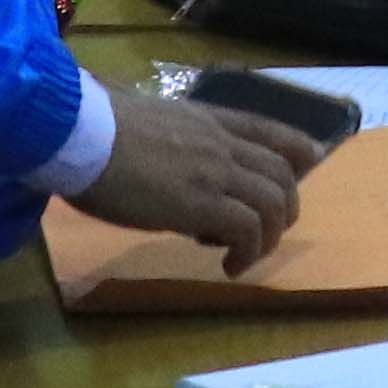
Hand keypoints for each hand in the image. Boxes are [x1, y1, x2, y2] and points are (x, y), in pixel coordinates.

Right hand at [73, 85, 322, 262]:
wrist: (77, 133)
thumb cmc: (91, 127)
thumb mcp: (141, 121)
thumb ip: (166, 138)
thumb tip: (161, 160)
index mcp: (205, 119)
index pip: (266, 128)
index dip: (296, 145)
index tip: (311, 159)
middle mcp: (219, 143)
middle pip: (281, 172)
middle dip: (285, 206)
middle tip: (265, 233)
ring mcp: (214, 172)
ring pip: (274, 202)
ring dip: (269, 236)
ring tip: (246, 258)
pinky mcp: (201, 204)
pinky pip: (248, 230)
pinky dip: (247, 253)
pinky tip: (227, 267)